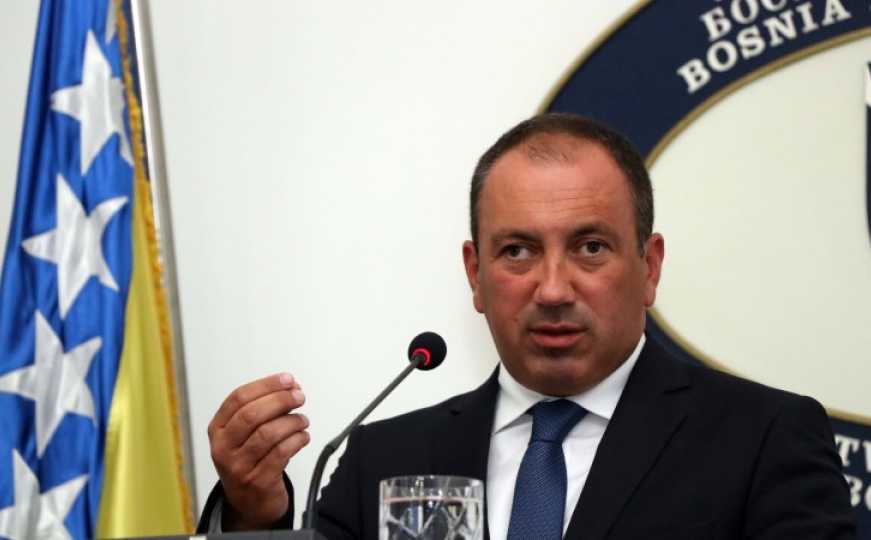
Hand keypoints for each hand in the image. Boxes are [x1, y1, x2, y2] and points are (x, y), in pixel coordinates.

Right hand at [208, 373, 309, 529]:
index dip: (266, 385)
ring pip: (268, 434)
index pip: (238, 398)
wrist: (249, 502)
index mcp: (218, 429)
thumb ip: (264, 408)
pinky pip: (281, 453)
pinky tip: (303, 436)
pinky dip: (297, 440)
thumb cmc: (250, 459)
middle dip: (280, 400)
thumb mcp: (244, 434)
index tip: (287, 379)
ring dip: (292, 422)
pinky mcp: (258, 482)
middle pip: (252, 414)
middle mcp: (223, 448)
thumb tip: (291, 386)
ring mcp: (239, 467)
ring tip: (302, 420)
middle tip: (299, 396)